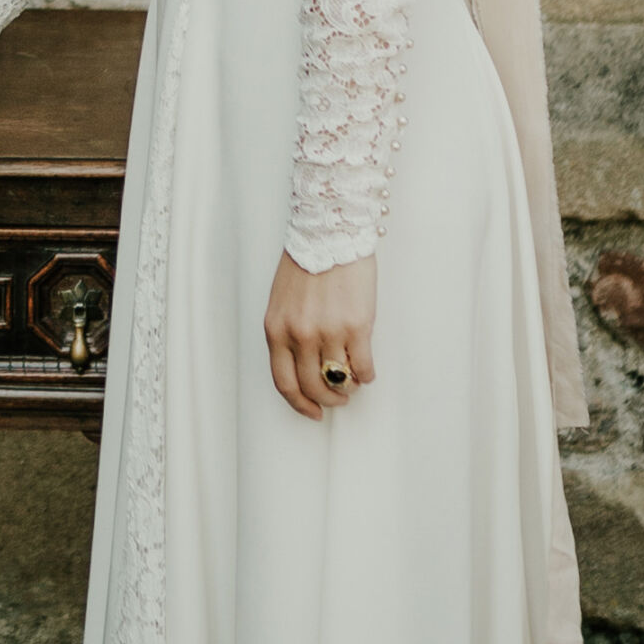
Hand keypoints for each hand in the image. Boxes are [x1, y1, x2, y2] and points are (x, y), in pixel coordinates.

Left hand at [264, 249, 376, 420]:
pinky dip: (366, 374)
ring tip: (352, 382)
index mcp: (276, 329)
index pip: (284, 382)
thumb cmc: (306, 263)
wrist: (329, 232)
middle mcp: (300, 335)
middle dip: (327, 400)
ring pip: (339, 380)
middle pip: (313, 387)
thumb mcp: (281, 301)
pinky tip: (366, 369)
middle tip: (337, 399)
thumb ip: (287, 333)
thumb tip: (303, 367)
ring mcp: (329, 332)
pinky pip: (363, 367)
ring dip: (348, 387)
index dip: (300, 403)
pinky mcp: (356, 326)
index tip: (312, 411)